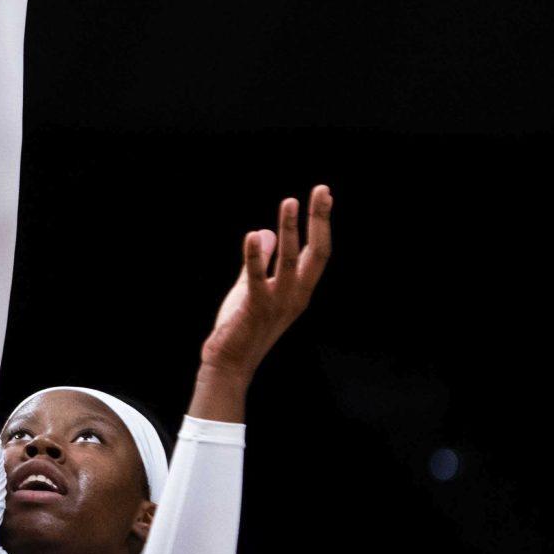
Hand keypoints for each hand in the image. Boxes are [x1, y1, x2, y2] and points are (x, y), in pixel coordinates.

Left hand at [199, 186, 332, 379]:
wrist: (230, 363)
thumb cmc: (242, 326)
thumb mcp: (253, 287)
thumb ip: (261, 261)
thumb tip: (266, 231)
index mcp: (299, 289)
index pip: (318, 251)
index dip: (322, 223)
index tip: (324, 195)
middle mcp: (296, 295)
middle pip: (317, 253)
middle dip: (320, 220)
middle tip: (322, 190)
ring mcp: (278, 303)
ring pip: (290, 261)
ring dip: (290, 230)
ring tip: (290, 202)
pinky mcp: (255, 308)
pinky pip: (257, 278)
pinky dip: (255, 256)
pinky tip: (254, 235)